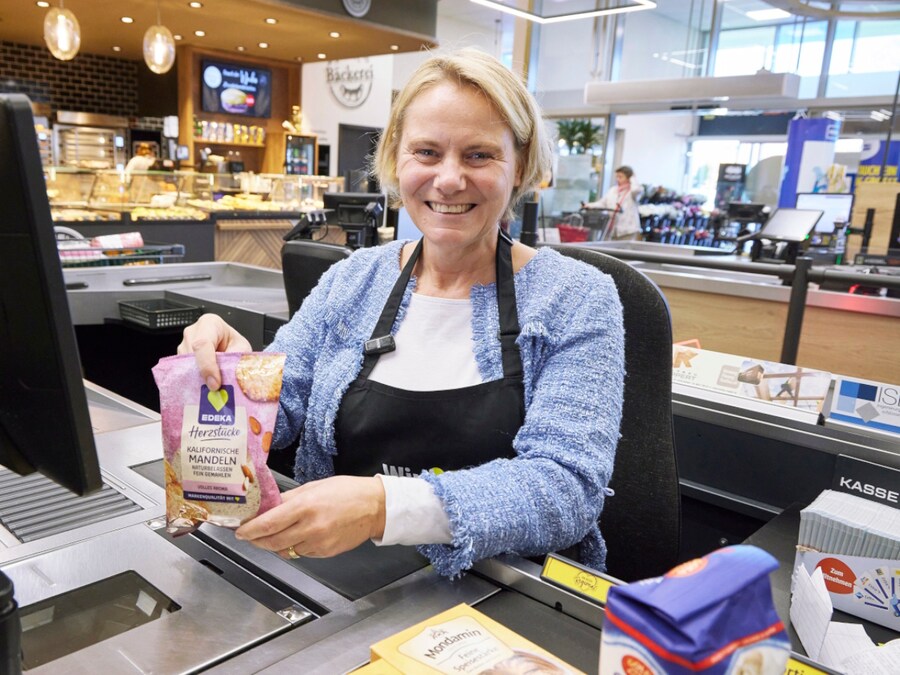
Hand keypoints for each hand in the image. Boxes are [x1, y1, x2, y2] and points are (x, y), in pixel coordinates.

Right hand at [177, 313, 251, 389]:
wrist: (229, 344)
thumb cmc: (234, 343)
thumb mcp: (242, 348)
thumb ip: (235, 359)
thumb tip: (227, 377)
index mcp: (209, 324)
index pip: (202, 344)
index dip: (207, 365)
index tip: (215, 383)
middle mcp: (192, 333)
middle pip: (191, 356)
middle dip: (202, 375)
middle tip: (215, 390)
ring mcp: (183, 346)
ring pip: (185, 366)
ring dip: (197, 380)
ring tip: (212, 389)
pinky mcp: (180, 359)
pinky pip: (183, 372)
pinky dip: (194, 382)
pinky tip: (205, 388)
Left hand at [235, 476, 385, 557]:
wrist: (375, 507)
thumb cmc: (348, 492)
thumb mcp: (314, 486)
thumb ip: (289, 498)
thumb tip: (268, 506)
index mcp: (305, 506)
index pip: (268, 524)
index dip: (249, 530)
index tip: (240, 531)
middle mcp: (310, 527)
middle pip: (272, 542)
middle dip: (257, 541)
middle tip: (250, 536)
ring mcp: (318, 542)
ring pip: (285, 551)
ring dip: (275, 545)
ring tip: (274, 535)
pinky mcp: (326, 553)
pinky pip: (302, 553)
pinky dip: (295, 547)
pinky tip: (299, 536)